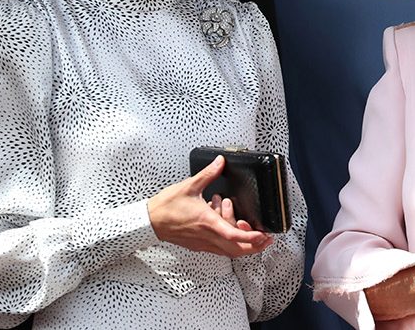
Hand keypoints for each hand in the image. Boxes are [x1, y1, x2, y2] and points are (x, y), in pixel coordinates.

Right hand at [147, 155, 272, 257]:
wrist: (149, 221)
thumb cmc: (166, 207)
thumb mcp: (189, 186)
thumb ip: (208, 174)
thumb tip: (220, 162)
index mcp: (206, 222)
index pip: (233, 235)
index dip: (250, 237)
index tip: (262, 235)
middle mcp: (206, 236)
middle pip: (235, 250)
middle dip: (254, 247)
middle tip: (266, 239)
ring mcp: (202, 243)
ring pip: (228, 251)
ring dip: (242, 245)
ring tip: (251, 232)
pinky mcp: (198, 245)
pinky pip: (219, 249)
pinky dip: (229, 242)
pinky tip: (229, 228)